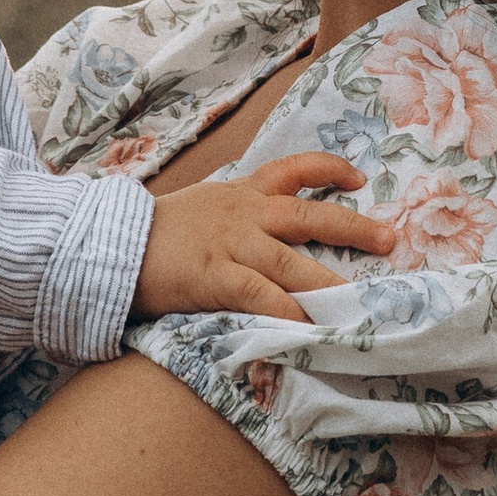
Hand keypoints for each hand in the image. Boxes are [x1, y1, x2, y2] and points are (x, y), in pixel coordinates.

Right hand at [133, 152, 393, 326]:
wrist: (108, 244)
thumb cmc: (154, 234)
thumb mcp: (202, 209)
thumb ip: (236, 215)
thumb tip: (267, 233)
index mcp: (240, 193)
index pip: (293, 169)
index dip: (329, 170)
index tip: (359, 179)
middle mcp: (242, 213)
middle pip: (307, 214)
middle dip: (351, 226)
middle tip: (388, 240)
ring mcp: (231, 244)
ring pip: (291, 260)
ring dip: (328, 281)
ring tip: (360, 299)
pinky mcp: (214, 276)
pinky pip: (260, 294)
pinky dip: (286, 310)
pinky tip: (307, 326)